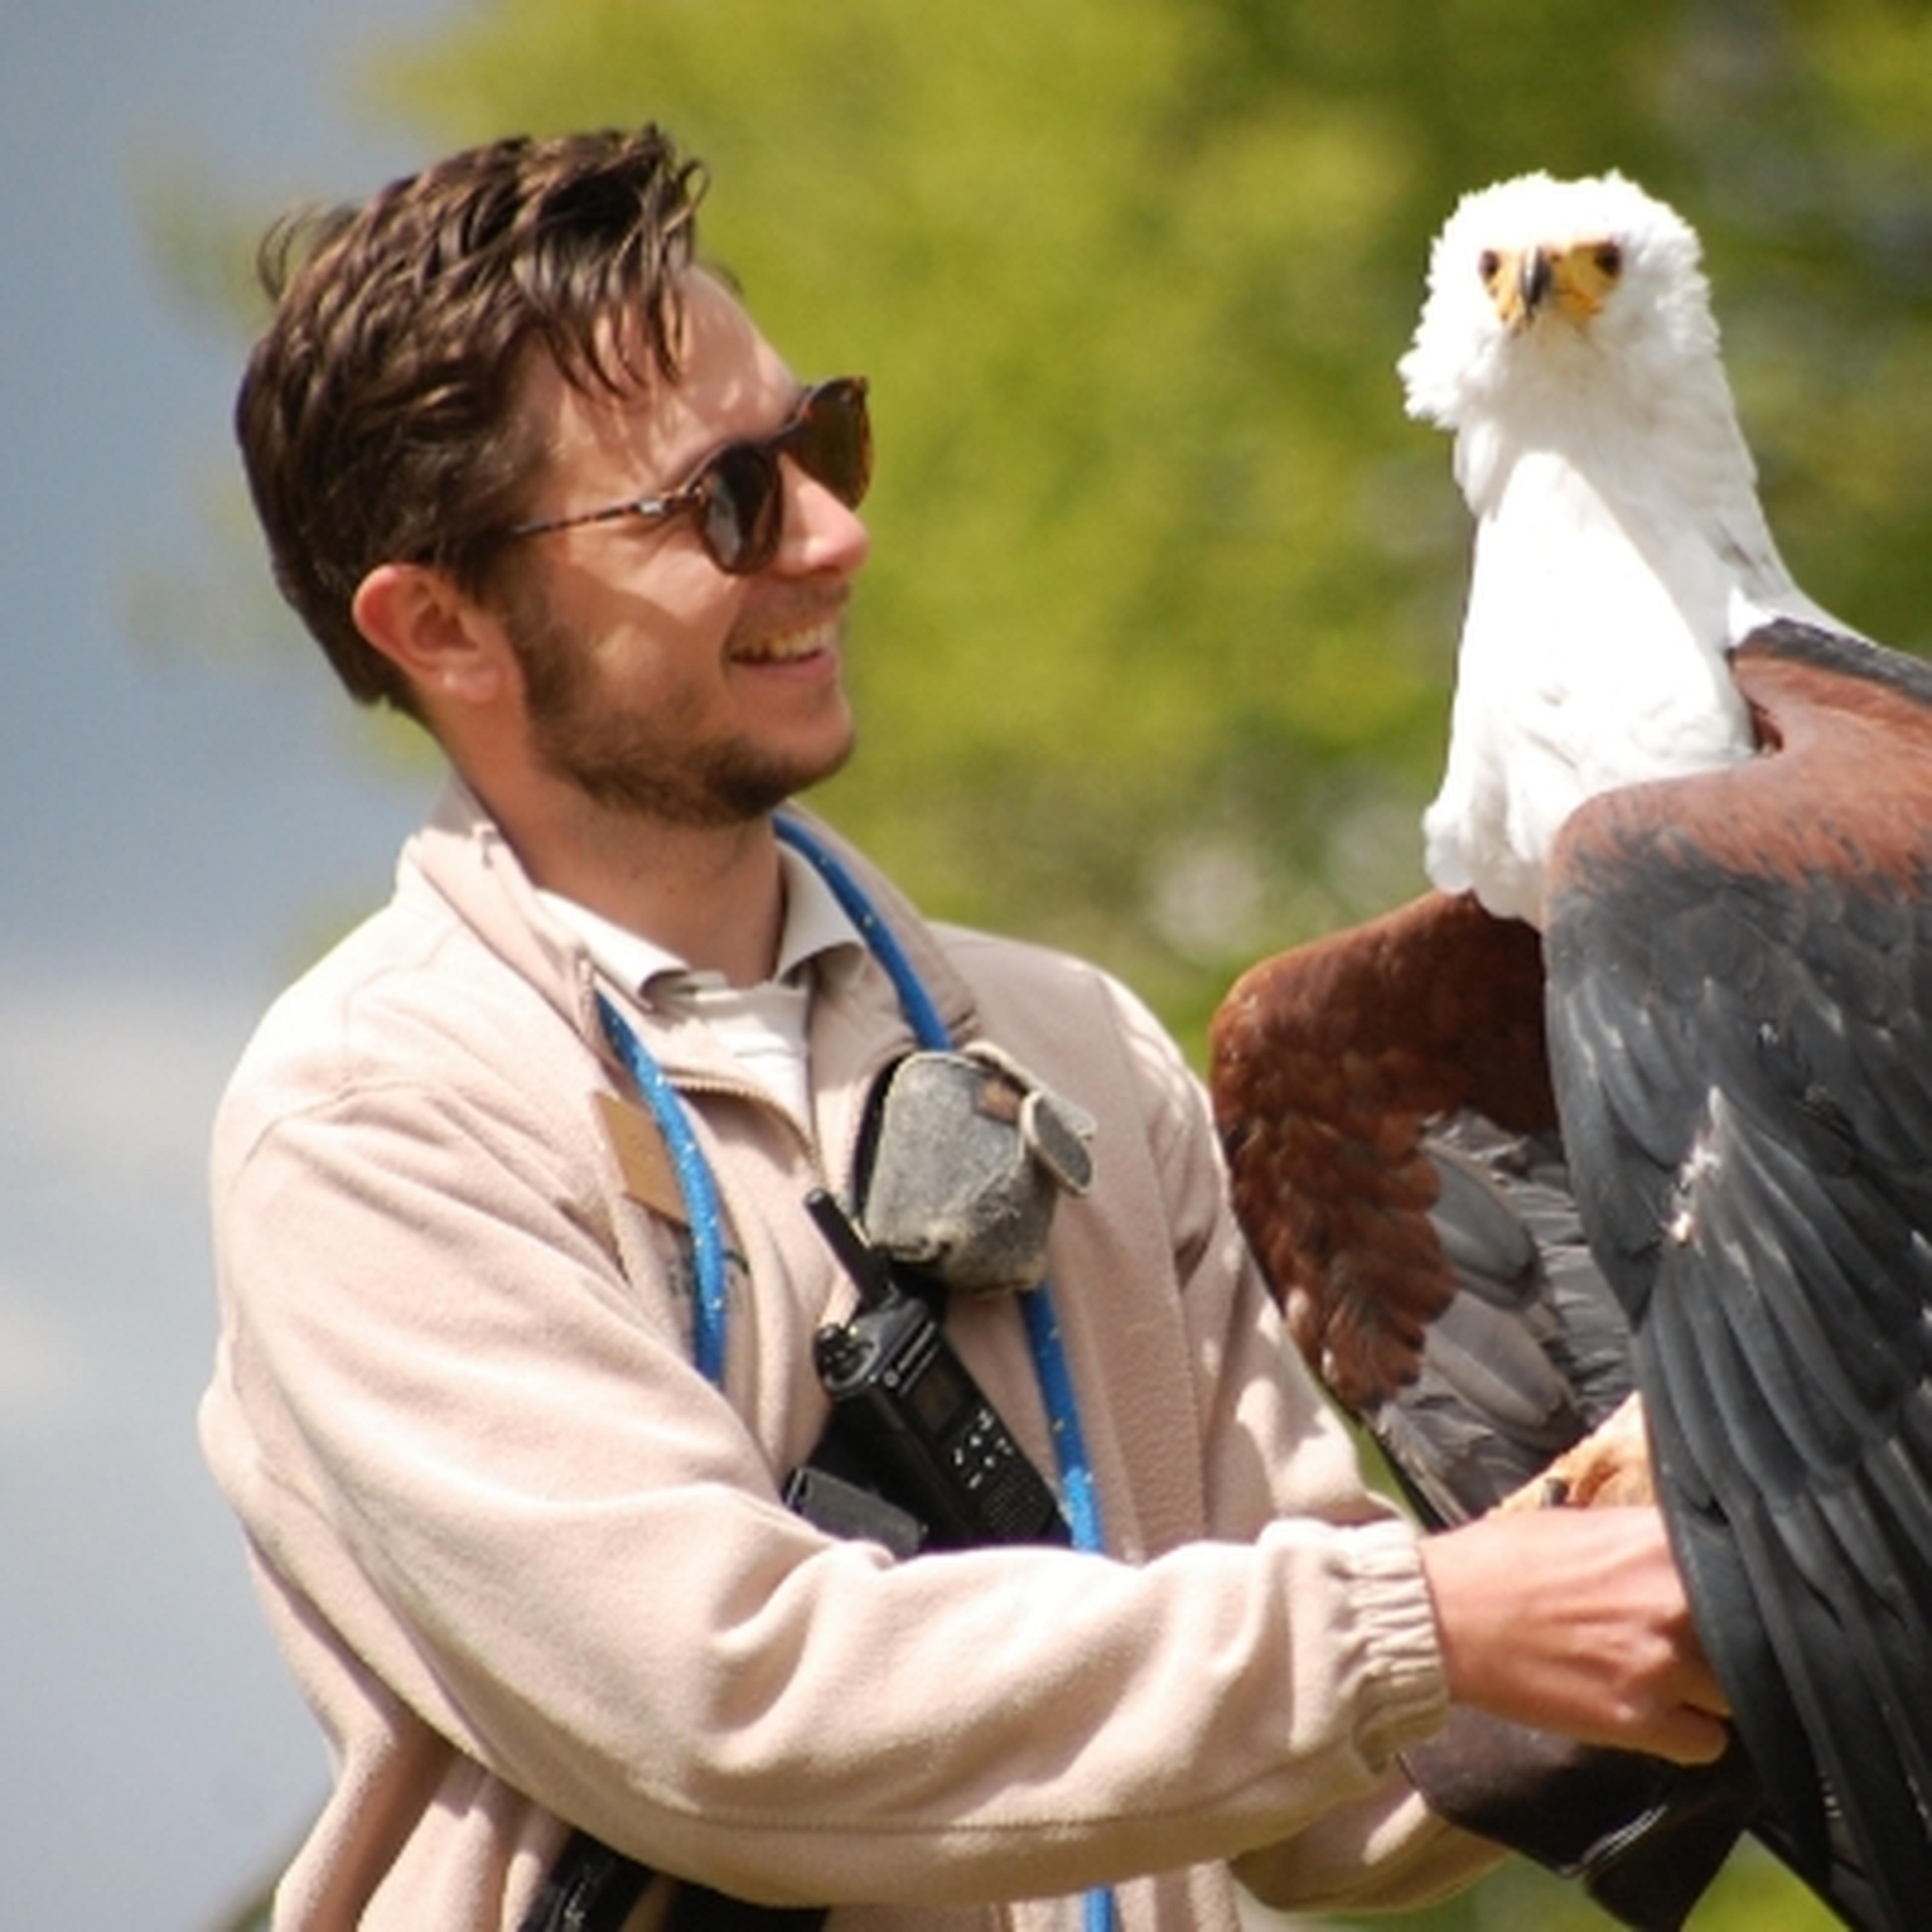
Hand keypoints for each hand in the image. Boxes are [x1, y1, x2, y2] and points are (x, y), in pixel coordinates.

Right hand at [1418, 1506, 1729, 1765]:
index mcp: (1656, 1542)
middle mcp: (1671, 1602)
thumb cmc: (1498, 1561)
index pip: (1744, 1563)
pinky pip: (1709, 1742)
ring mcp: (1659, 1666)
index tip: (1731, 1591)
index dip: (1742, 1580)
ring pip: (1739, 1690)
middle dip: (1729, 1635)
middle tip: (1692, 1636)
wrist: (1442, 1618)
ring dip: (1714, 1686)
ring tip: (1675, 1677)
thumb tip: (1681, 1552)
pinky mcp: (1638, 1721)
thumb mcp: (1575, 1524)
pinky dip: (1693, 1732)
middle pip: (1753, 1630)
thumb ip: (1640, 1540)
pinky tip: (1662, 1713)